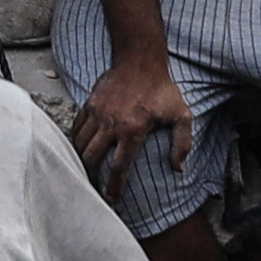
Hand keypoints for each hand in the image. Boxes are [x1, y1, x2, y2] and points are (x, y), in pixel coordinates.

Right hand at [75, 52, 189, 177]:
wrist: (141, 60)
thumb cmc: (162, 89)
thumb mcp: (181, 116)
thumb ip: (182, 144)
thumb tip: (178, 169)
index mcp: (133, 130)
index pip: (119, 167)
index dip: (114, 186)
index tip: (112, 199)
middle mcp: (111, 124)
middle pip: (92, 159)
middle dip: (92, 177)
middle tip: (94, 189)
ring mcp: (98, 113)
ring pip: (81, 145)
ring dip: (82, 161)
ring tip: (86, 172)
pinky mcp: (89, 104)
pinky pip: (77, 128)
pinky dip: (77, 142)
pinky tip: (82, 150)